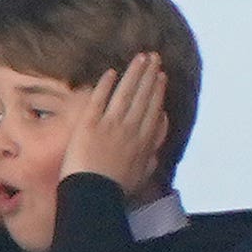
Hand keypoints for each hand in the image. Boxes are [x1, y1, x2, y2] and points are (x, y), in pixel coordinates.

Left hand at [61, 53, 170, 200]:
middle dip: (149, 75)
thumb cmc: (117, 188)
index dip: (158, 90)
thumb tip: (160, 136)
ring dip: (134, 73)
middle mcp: (130, 128)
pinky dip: (106, 85)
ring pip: (125, 93)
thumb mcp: (143, 173)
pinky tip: (111, 72)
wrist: (94, 194)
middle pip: (142, 97)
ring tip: (140, 57)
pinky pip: (99, 99)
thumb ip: (152, 153)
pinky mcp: (90, 124)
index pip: (153, 109)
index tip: (161, 76)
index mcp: (144, 141)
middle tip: (154, 57)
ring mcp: (110, 124)